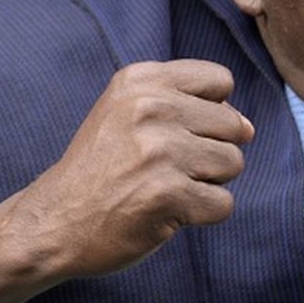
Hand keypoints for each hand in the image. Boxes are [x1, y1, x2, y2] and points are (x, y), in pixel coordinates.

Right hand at [0, 59, 254, 280]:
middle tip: (167, 167)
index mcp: (141, 80)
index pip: (221, 80)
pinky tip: (166, 212)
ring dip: (208, 183)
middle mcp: (150, 109)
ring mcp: (160, 151)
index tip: (177, 131)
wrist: (53, 222)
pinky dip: (202, 215)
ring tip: (165, 187)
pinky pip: (224, 204)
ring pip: (233, 163)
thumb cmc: (102, 168)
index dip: (211, 111)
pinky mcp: (168, 193)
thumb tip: (250, 127)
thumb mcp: (128, 112)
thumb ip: (188, 105)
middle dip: (212, 152)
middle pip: (234, 126)